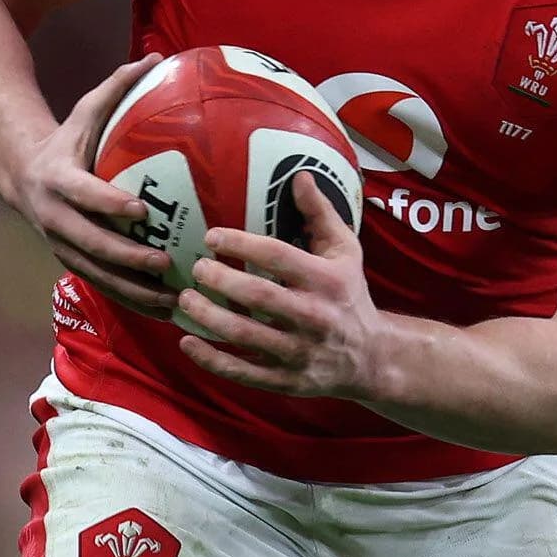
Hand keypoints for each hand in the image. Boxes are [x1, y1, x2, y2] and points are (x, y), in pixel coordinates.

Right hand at [3, 55, 172, 317]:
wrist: (20, 172)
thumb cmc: (67, 139)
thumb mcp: (85, 111)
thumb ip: (119, 87)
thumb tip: (160, 55)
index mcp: (58, 179)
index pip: (84, 194)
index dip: (109, 203)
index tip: (141, 211)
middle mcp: (54, 216)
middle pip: (90, 243)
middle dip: (126, 257)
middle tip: (165, 262)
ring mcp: (60, 244)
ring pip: (96, 274)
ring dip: (133, 290)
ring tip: (173, 299)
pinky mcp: (70, 262)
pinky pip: (102, 285)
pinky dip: (131, 300)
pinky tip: (167, 310)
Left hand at [177, 172, 385, 401]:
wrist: (372, 357)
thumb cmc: (350, 295)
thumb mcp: (346, 252)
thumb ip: (320, 214)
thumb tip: (298, 175)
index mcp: (328, 281)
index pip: (278, 257)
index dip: (241, 244)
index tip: (212, 237)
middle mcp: (315, 317)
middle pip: (258, 297)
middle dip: (220, 280)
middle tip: (196, 268)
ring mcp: (300, 352)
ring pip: (246, 336)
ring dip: (209, 317)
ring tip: (185, 299)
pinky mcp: (287, 380)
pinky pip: (244, 373)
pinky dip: (212, 360)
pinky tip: (187, 342)